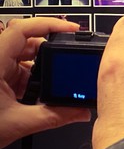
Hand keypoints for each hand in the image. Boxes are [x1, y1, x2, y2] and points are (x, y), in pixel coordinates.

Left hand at [0, 18, 90, 147]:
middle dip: (52, 52)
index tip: (70, 29)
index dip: (48, 24)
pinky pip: (20, 71)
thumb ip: (54, 116)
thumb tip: (80, 111)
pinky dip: (34, 80)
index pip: (21, 29)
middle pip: (28, 42)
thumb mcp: (18, 123)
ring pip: (25, 58)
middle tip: (69, 64)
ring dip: (43, 69)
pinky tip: (40, 94)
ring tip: (55, 85)